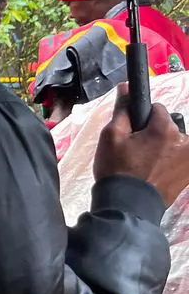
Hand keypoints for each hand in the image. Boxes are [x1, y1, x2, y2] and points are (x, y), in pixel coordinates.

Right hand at [95, 90, 188, 205]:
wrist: (128, 206)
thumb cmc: (117, 169)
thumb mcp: (111, 136)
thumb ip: (122, 110)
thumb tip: (127, 87)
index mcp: (166, 128)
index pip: (157, 108)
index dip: (141, 118)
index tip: (131, 132)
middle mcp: (185, 141)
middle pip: (168, 127)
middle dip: (155, 134)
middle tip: (136, 151)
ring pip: (175, 144)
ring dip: (164, 149)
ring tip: (146, 165)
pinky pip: (180, 159)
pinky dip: (170, 163)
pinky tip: (155, 173)